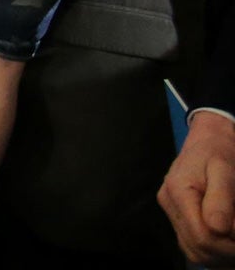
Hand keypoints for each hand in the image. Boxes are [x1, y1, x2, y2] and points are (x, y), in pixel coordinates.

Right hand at [161, 110, 234, 266]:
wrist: (208, 140)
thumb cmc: (219, 152)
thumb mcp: (225, 170)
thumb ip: (221, 199)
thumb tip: (219, 230)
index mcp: (178, 191)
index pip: (202, 235)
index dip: (228, 245)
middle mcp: (168, 203)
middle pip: (197, 247)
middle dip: (226, 252)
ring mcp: (171, 211)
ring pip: (193, 251)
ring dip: (219, 255)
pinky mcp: (176, 215)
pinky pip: (191, 245)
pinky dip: (211, 250)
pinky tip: (226, 242)